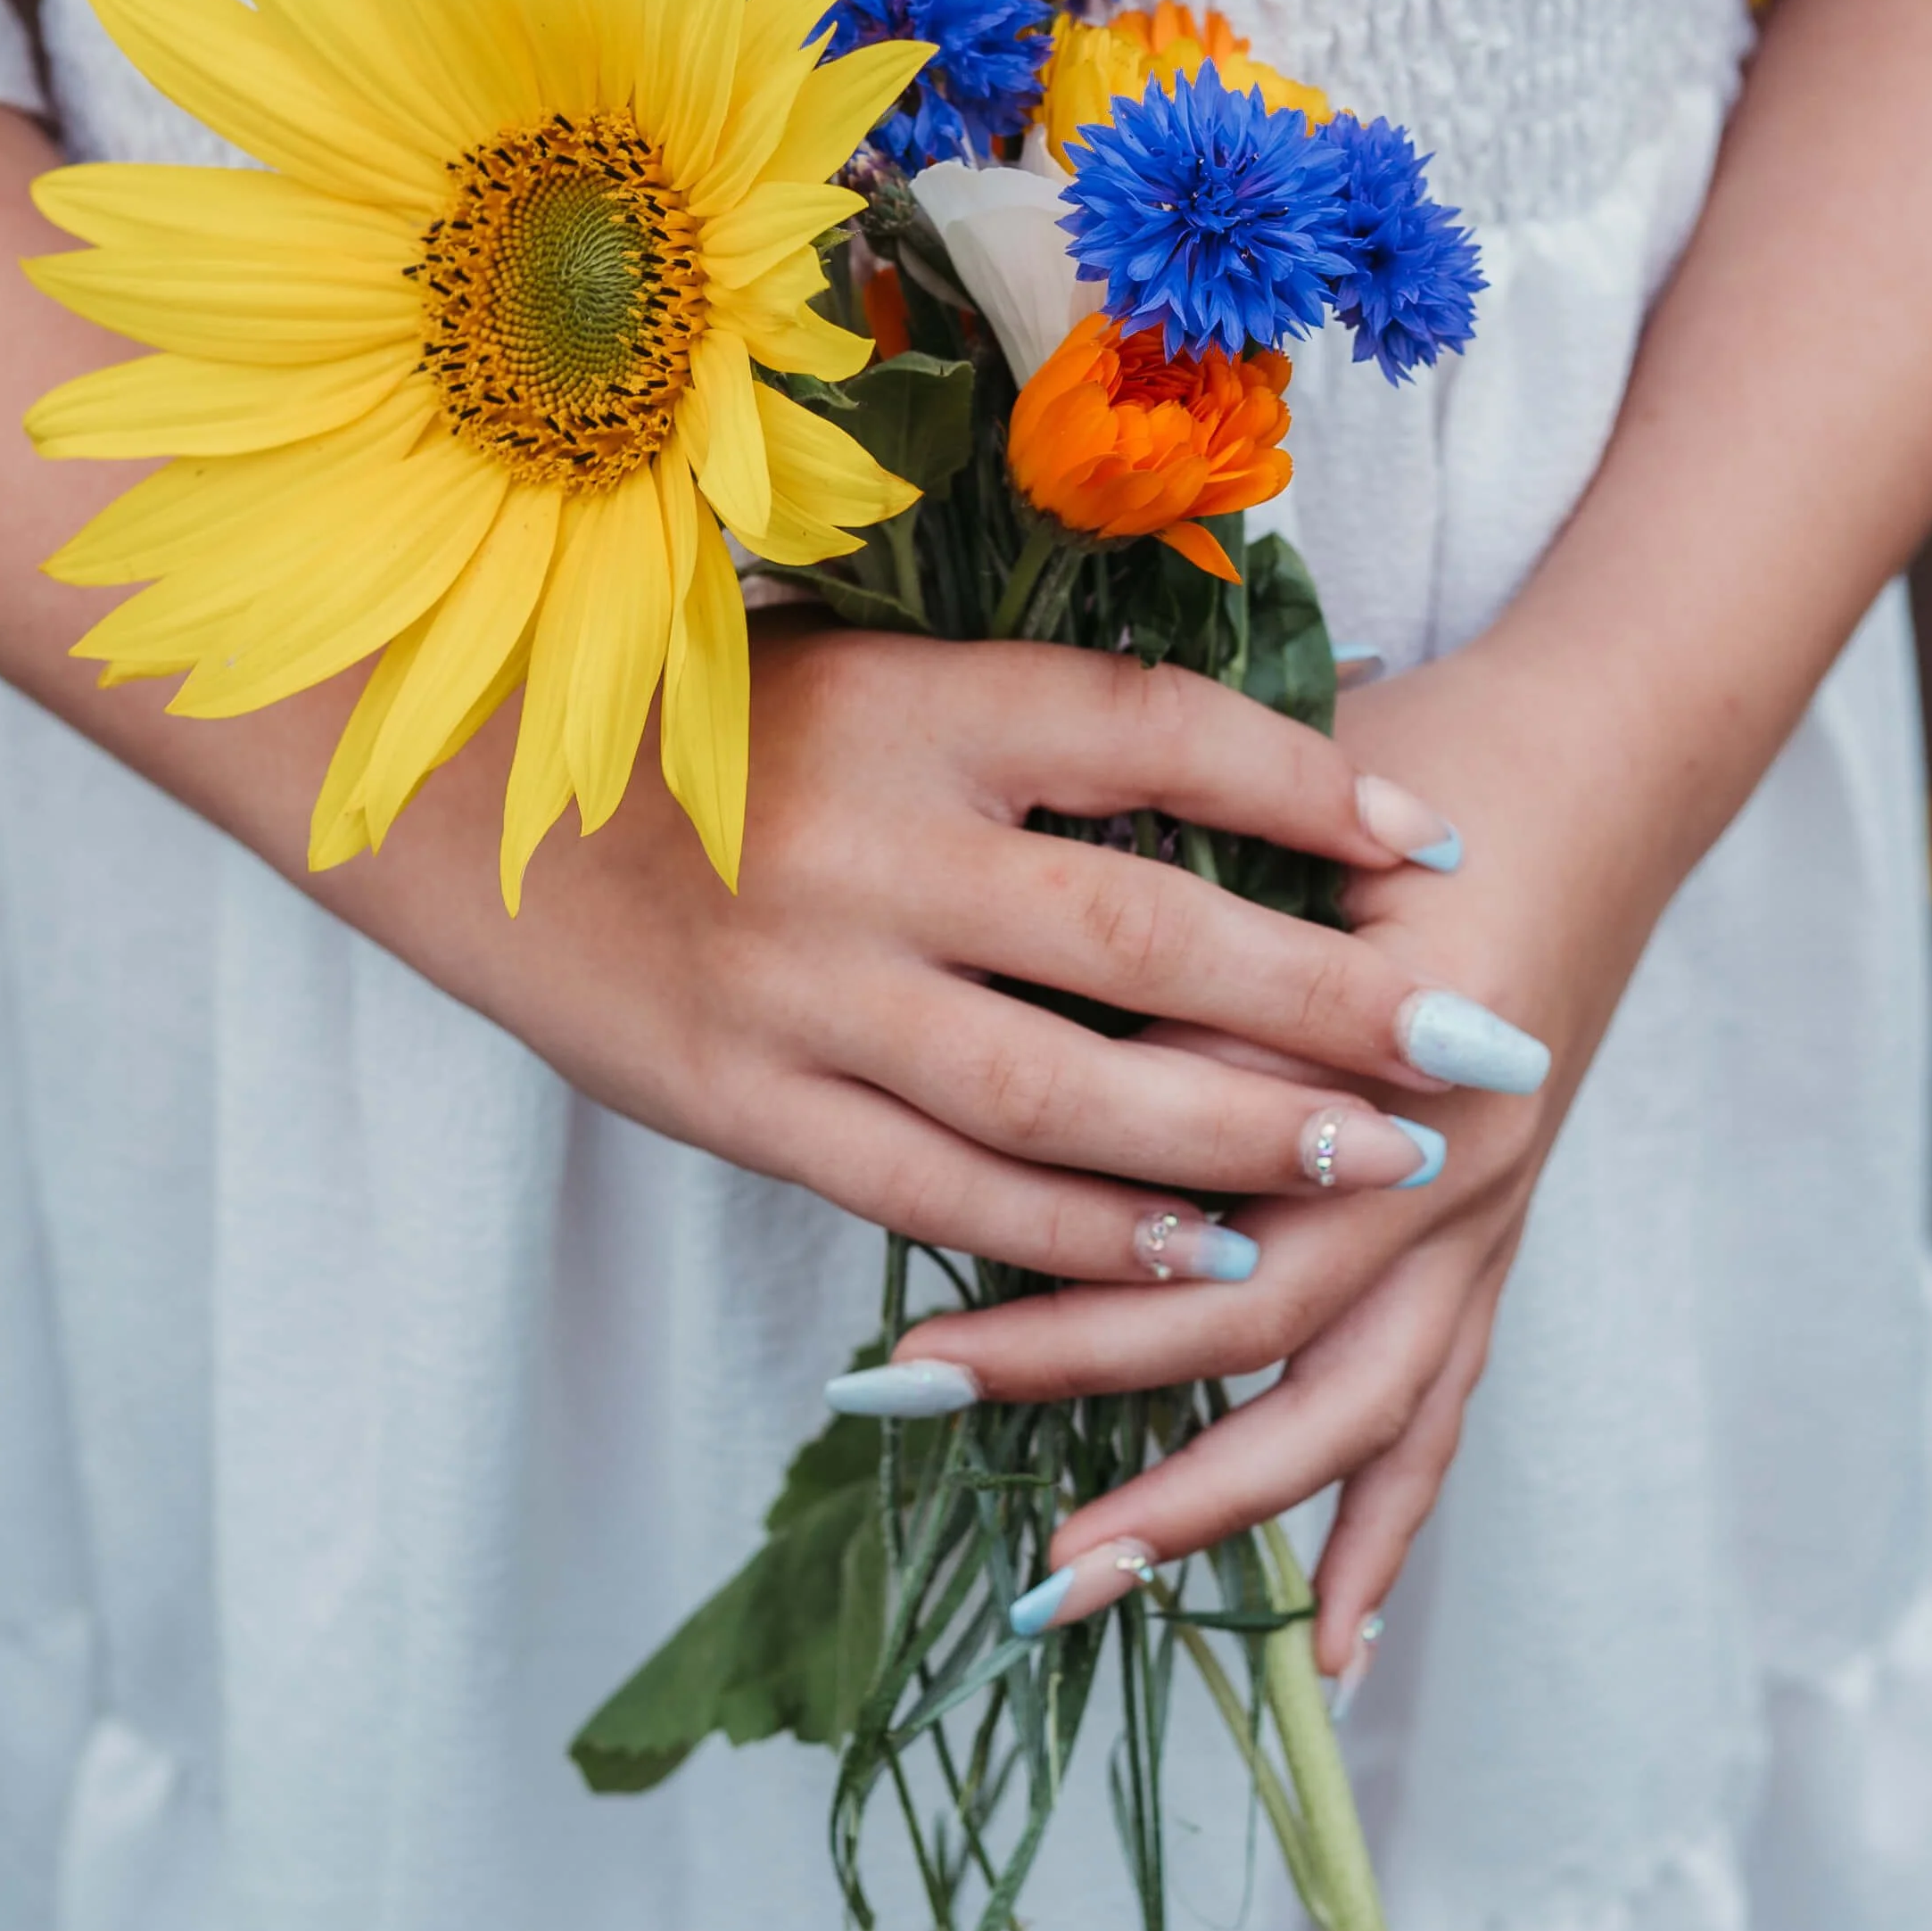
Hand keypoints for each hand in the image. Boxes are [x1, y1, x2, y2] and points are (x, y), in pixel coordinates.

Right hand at [455, 621, 1544, 1292]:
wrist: (460, 800)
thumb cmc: (701, 725)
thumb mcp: (865, 670)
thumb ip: (1025, 725)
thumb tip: (1248, 772)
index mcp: (909, 701)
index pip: (1152, 731)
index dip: (1307, 781)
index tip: (1431, 838)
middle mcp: (867, 844)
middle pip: (1141, 931)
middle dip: (1323, 1001)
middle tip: (1471, 1049)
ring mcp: (802, 988)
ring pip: (1056, 1091)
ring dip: (1228, 1143)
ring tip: (1367, 1167)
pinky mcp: (744, 1103)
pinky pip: (935, 1190)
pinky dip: (1073, 1236)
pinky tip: (1190, 1260)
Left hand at [895, 630, 1674, 1669]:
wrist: (1596, 759)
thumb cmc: (1419, 768)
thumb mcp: (1286, 819)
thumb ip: (1187, 955)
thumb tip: (1023, 1076)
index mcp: (1384, 1052)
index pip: (1198, 1200)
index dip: (1049, 1281)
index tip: (904, 1342)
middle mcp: (1444, 1162)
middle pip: (1254, 1323)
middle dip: (1081, 1387)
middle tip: (925, 1424)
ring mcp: (1479, 1217)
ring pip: (1350, 1409)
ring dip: (1214, 1508)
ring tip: (1074, 1587)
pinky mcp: (1492, 1239)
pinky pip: (1444, 1412)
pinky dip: (1386, 1527)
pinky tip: (1334, 1643)